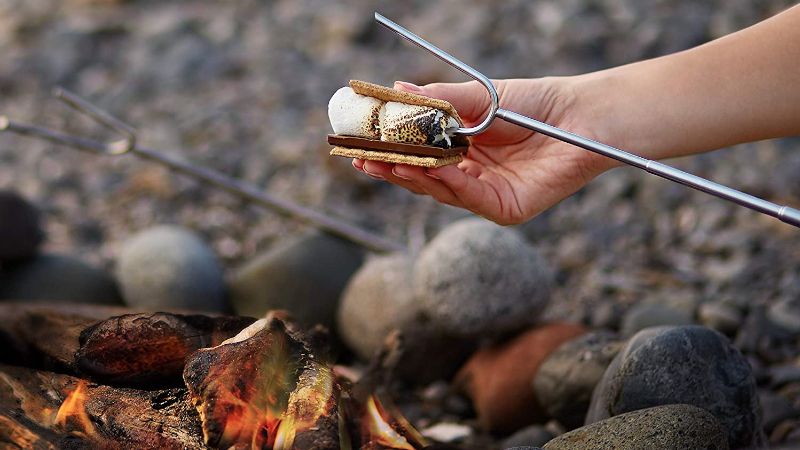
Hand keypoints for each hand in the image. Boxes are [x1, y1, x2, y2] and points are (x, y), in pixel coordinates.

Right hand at [353, 78, 614, 224]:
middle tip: (361, 157)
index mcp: (464, 150)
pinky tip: (426, 169)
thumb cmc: (536, 102)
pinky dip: (447, 183)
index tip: (361, 140)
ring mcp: (488, 195)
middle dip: (391, 167)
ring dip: (411, 176)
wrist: (582, 115)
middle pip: (423, 176)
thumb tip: (396, 89)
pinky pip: (469, 197)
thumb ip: (440, 100)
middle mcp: (472, 175)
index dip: (390, 149)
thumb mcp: (480, 97)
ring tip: (383, 162)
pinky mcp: (506, 209)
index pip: (418, 154)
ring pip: (440, 190)